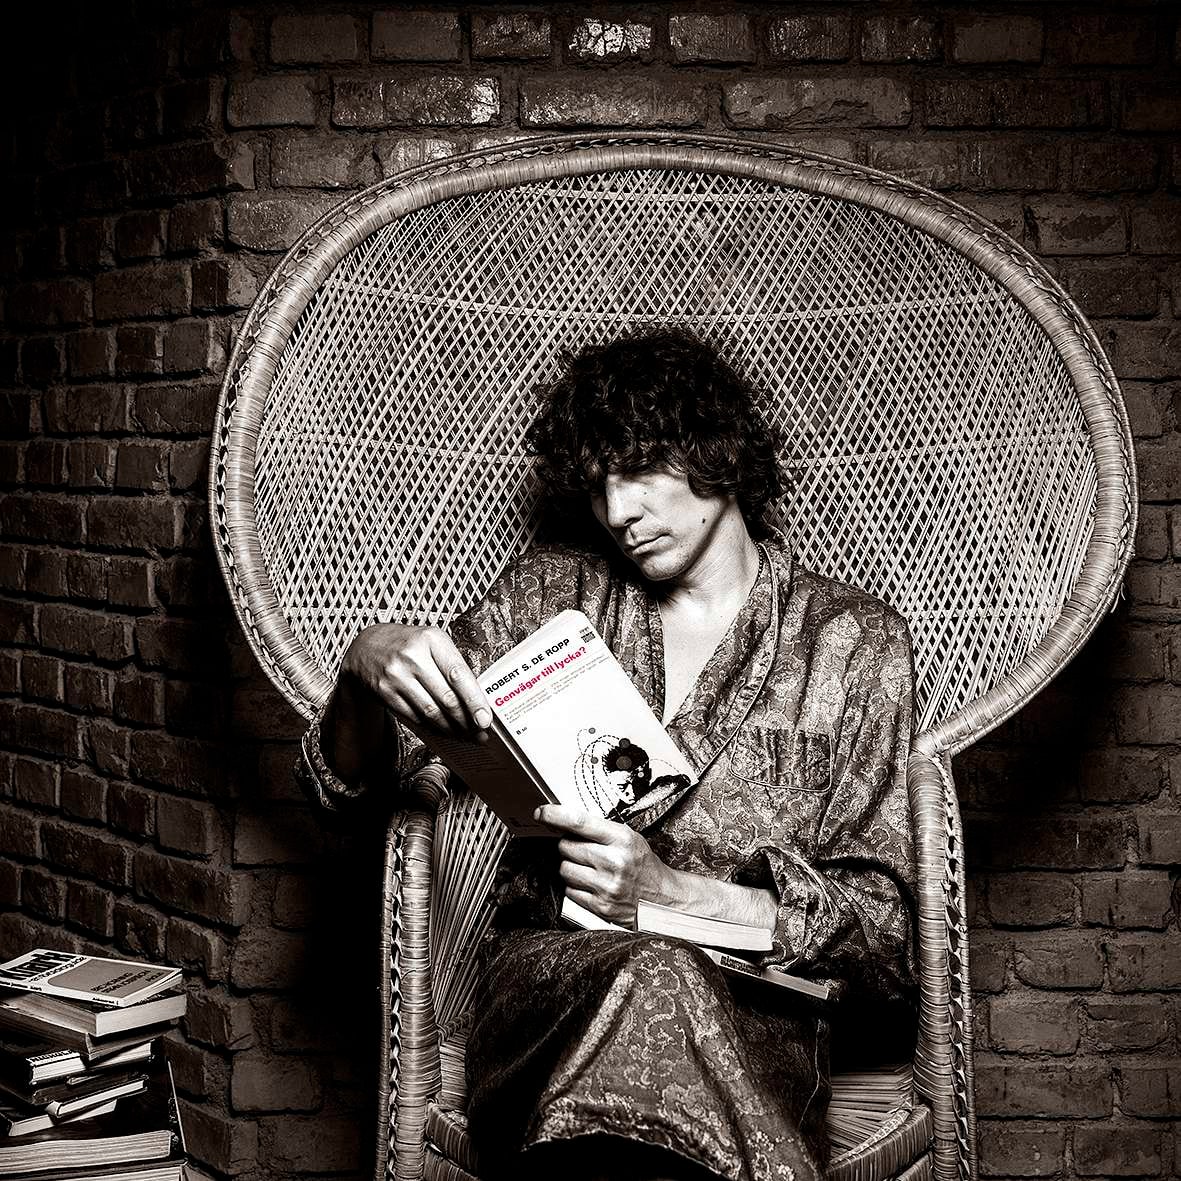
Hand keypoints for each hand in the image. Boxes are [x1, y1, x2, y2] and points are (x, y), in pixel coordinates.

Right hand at [340, 623, 491, 736]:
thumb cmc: (408, 645)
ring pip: (431, 712)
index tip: (485, 719)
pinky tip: (443, 730)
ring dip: (451, 728)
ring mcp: (396, 675)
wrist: (367, 647)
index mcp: (431, 639)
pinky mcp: (384, 692)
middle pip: (446, 698)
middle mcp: (413, 656)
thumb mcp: (432, 642)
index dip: (474, 701)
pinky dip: (432, 727)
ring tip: (464, 735)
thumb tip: (478, 700)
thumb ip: (453, 665)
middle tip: (480, 733)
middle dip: (466, 721)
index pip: (459, 675)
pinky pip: (415, 717)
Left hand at [536, 804, 674, 924]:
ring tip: (590, 869)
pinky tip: (592, 885)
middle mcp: (613, 861)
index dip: (555, 816)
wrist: (663, 899)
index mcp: (622, 838)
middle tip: (585, 851)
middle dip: (569, 846)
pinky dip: (576, 887)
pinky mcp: (600, 907)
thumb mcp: (629, 839)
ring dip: (571, 867)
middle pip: (566, 846)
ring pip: (564, 869)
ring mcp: (606, 886)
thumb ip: (600, 830)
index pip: (579, 822)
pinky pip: (569, 891)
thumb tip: (564, 821)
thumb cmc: (643, 865)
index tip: (541, 813)